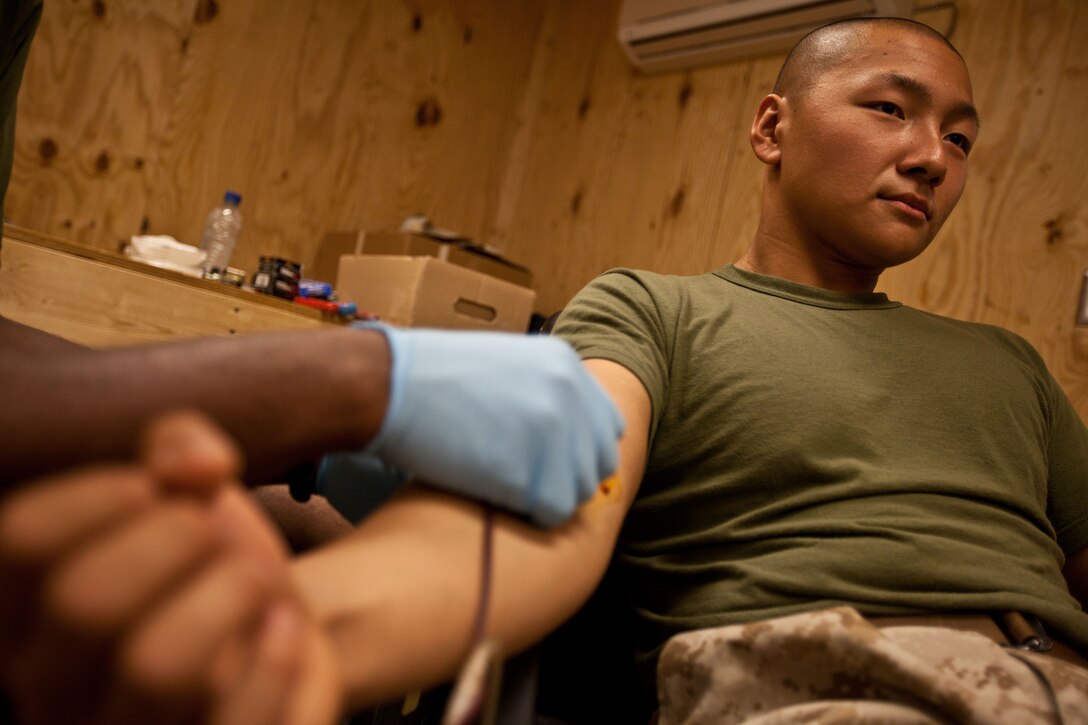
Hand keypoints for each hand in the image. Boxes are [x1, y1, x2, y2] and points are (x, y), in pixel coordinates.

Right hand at [0, 412, 339, 724]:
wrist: (283, 638)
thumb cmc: (215, 566)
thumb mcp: (191, 493)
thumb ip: (177, 448)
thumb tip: (200, 466)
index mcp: (29, 614)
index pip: (20, 544)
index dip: (96, 495)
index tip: (151, 484)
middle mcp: (55, 688)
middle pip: (84, 602)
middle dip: (176, 536)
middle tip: (212, 533)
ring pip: (157, 665)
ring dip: (232, 592)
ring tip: (255, 583)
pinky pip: (233, 723)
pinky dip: (275, 661)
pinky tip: (284, 631)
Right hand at [361, 326, 624, 525]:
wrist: (389, 387)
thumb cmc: (431, 380)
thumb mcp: (504, 365)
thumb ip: (543, 392)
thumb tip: (565, 439)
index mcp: (565, 364)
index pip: (607, 425)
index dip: (580, 451)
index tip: (549, 463)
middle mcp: (570, 393)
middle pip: (599, 461)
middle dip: (568, 478)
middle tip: (525, 482)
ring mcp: (556, 431)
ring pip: (582, 490)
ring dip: (549, 497)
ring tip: (506, 486)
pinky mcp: (535, 467)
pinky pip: (557, 511)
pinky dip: (532, 515)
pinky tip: (499, 497)